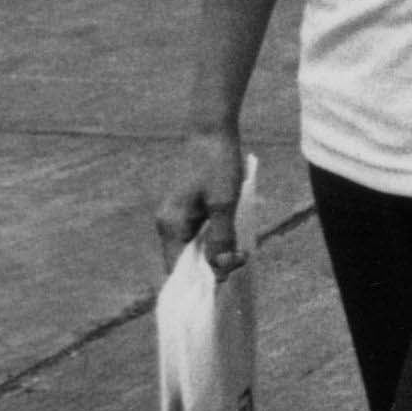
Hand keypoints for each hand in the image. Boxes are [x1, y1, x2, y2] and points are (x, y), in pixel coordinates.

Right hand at [155, 129, 249, 273]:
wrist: (212, 131)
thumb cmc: (217, 164)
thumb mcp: (224, 203)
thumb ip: (221, 237)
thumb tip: (220, 267)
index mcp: (170, 225)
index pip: (176, 268)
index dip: (200, 279)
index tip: (228, 278)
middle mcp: (168, 224)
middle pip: (186, 260)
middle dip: (213, 265)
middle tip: (243, 257)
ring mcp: (176, 216)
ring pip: (193, 247)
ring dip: (216, 252)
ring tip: (242, 250)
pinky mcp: (186, 208)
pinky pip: (197, 233)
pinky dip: (214, 239)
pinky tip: (234, 237)